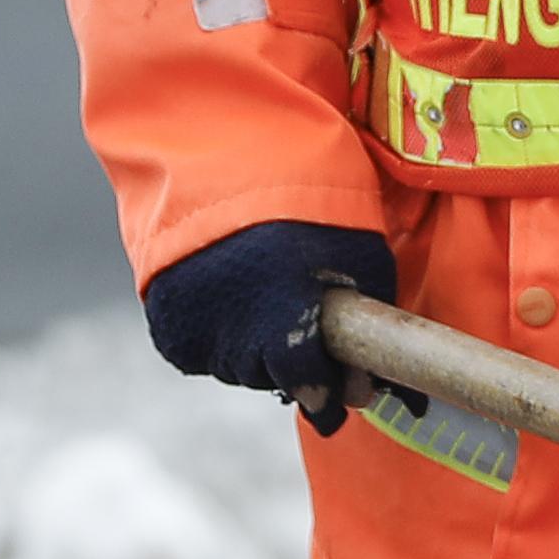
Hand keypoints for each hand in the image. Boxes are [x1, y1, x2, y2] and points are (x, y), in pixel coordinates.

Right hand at [137, 219, 396, 432]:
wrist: (223, 158)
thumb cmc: (307, 204)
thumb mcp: (359, 255)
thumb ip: (372, 325)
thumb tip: (393, 393)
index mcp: (282, 317)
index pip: (306, 385)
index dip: (324, 394)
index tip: (334, 400)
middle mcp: (231, 332)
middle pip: (267, 376)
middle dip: (287, 363)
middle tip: (297, 324)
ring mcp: (193, 328)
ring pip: (231, 365)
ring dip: (249, 348)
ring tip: (261, 297)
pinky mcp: (165, 322)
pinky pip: (197, 349)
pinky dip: (214, 335)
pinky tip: (227, 295)